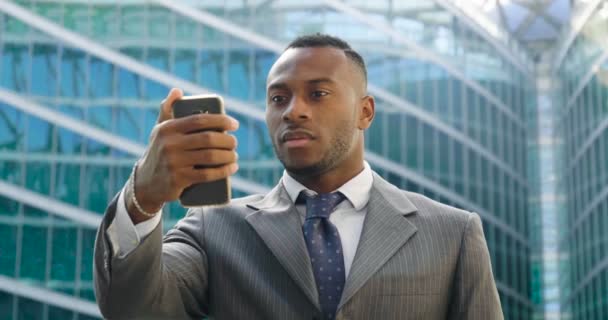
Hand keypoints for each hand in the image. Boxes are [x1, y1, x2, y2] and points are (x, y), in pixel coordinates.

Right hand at [126, 88, 238, 221]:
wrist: (146, 183)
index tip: (234, 124)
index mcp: (167, 128)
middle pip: (208, 139)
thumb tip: (177, 91)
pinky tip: (232, 168)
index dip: (221, 120)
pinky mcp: (178, 180)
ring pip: (210, 156)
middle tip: (234, 143)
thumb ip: (167, 110)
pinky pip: (207, 174)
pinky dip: (223, 171)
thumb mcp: (160, 131)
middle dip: (227, 140)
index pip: (199, 120)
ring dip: (228, 156)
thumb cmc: (159, 152)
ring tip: (234, 155)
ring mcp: (173, 163)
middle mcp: (169, 144)